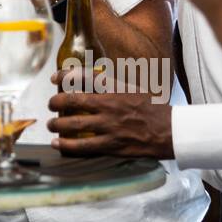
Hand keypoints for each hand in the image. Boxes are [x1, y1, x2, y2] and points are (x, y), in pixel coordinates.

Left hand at [47, 69, 174, 158]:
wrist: (171, 130)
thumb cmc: (153, 108)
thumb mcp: (133, 88)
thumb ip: (113, 85)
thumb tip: (93, 80)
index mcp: (115, 88)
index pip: (83, 76)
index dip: (64, 75)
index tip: (54, 78)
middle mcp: (109, 105)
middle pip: (72, 101)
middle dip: (55, 102)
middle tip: (50, 104)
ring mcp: (109, 126)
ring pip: (73, 124)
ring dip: (56, 124)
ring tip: (51, 125)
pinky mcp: (111, 144)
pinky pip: (83, 146)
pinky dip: (66, 145)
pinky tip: (57, 143)